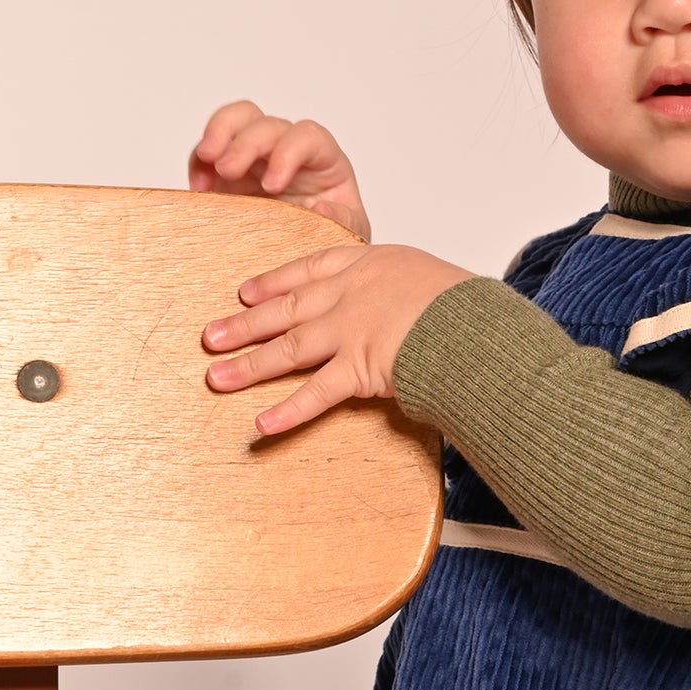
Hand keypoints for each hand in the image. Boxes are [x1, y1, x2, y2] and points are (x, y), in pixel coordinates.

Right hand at [189, 101, 371, 241]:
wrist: (299, 265)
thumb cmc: (329, 240)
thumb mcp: (347, 235)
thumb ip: (343, 222)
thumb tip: (323, 208)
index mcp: (322, 161)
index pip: (307, 137)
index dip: (288, 152)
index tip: (272, 186)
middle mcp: (286, 150)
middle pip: (266, 124)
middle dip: (246, 142)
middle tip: (228, 170)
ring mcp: (254, 159)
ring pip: (236, 120)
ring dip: (218, 133)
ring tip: (206, 158)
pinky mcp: (224, 174)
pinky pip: (207, 153)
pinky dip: (198, 164)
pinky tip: (199, 189)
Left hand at [203, 242, 470, 435]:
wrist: (480, 326)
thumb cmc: (467, 308)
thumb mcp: (429, 281)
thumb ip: (401, 294)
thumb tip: (396, 310)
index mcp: (371, 265)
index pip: (310, 269)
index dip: (274, 282)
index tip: (245, 292)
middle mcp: (353, 294)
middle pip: (286, 309)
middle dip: (244, 324)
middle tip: (210, 336)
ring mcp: (353, 330)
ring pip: (289, 348)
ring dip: (249, 365)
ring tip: (216, 378)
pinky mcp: (361, 368)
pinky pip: (316, 394)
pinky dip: (288, 412)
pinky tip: (261, 424)